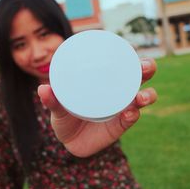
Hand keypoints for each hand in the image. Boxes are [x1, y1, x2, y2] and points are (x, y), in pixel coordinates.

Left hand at [38, 58, 156, 157]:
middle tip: (145, 67)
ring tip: (141, 97)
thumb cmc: (66, 117)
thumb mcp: (58, 108)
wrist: (70, 142)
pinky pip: (131, 117)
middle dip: (146, 68)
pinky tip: (129, 113)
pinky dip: (132, 115)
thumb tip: (42, 88)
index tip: (129, 46)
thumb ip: (52, 100)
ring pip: (142, 96)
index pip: (120, 62)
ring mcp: (122, 107)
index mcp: (104, 81)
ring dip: (147, 94)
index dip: (128, 52)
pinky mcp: (122, 124)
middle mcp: (118, 91)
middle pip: (138, 75)